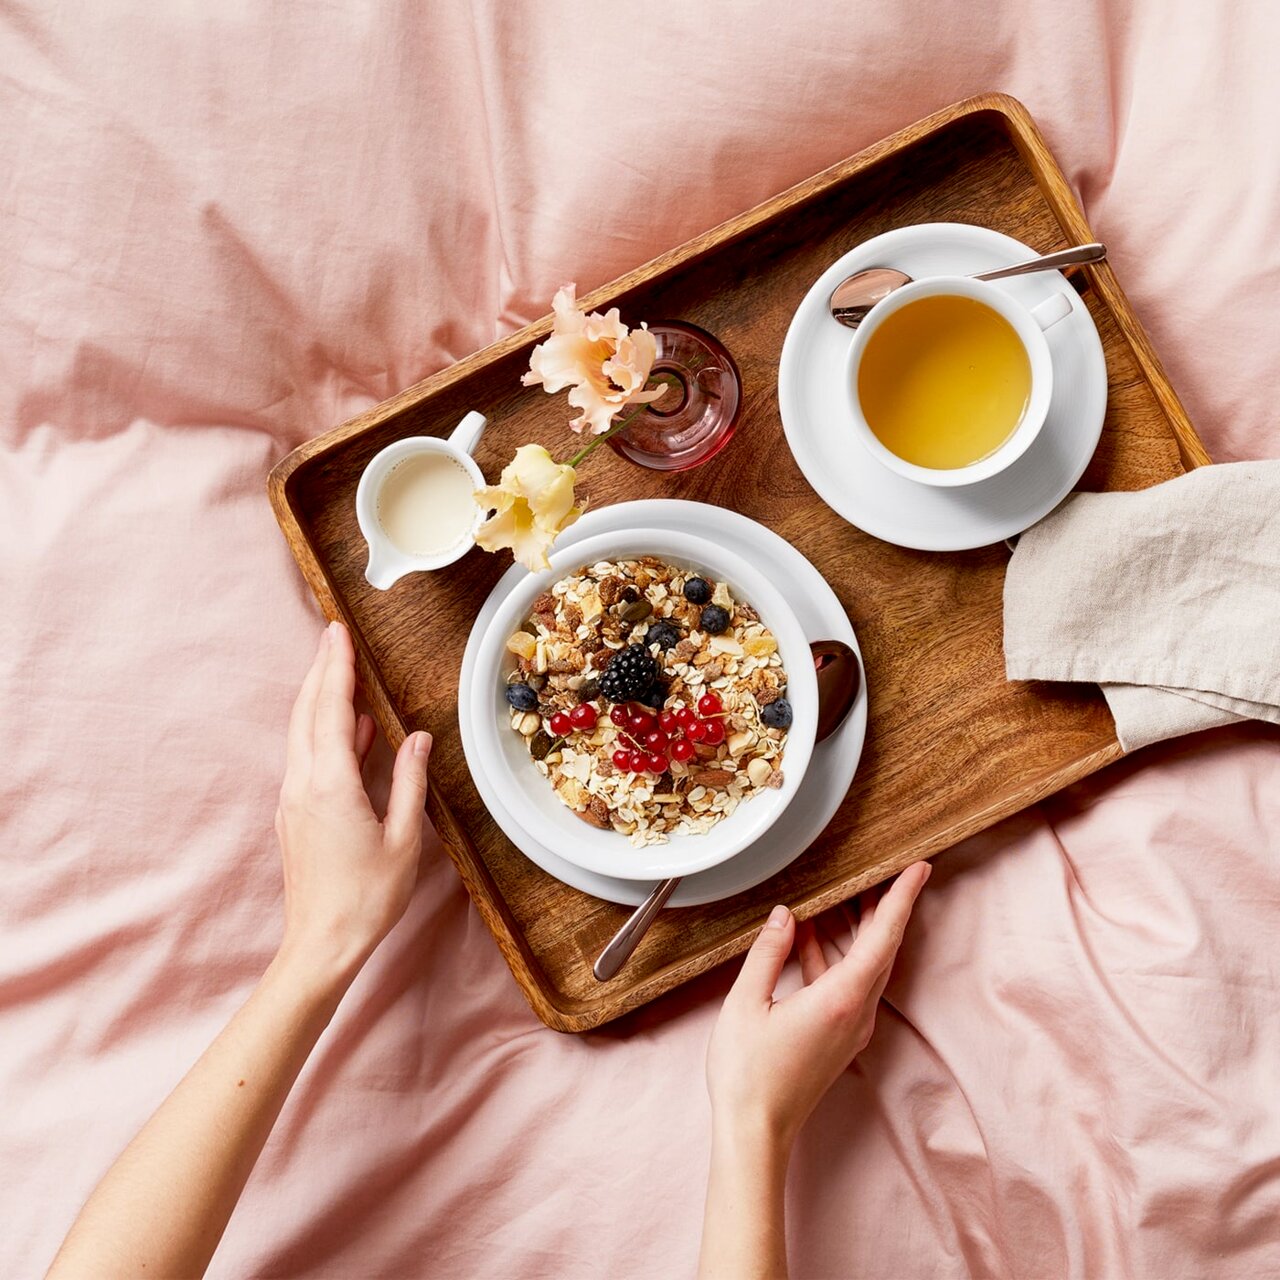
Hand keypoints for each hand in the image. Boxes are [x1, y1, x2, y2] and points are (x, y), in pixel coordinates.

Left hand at [273, 621, 431, 983]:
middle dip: (322, 671)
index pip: (333, 710)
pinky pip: (307, 758)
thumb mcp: (403, 838)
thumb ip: (408, 781)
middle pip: (308, 713)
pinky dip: (324, 732)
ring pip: (302, 734)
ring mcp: (295, 800)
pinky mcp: (296, 815)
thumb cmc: (368, 898)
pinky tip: (352, 729)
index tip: (339, 633)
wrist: (321, 945)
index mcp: (331, 785)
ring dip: (319, 698)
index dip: (337, 668)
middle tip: (333, 635)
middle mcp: (304, 785)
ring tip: (339, 669)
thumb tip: (417, 738)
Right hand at [706, 862, 929, 1148]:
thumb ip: (768, 953)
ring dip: (859, 930)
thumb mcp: (746, 1002)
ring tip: (846, 894)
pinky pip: (848, 984)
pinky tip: (809, 939)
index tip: (918, 869)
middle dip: (886, 907)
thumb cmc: (747, 1073)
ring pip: (866, 967)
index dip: (901, 899)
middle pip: (882, 949)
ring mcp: (850, 1028)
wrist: (755, 1131)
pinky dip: (836, 956)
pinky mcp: (838, 1037)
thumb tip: (783, 916)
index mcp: (839, 1000)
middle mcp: (855, 1014)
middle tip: (888, 870)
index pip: (882, 938)